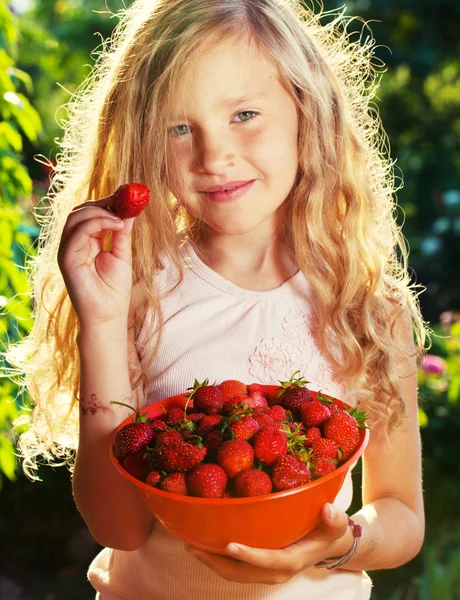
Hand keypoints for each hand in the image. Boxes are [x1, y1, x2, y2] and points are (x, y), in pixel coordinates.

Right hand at [57, 198, 133, 328]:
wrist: (108, 317)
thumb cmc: (115, 291)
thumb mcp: (122, 255)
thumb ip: (122, 234)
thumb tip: (129, 211)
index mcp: (84, 243)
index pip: (89, 214)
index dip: (106, 203)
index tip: (126, 196)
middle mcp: (73, 245)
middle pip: (80, 212)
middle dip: (102, 203)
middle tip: (124, 200)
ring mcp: (67, 251)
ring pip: (76, 218)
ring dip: (101, 212)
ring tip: (122, 217)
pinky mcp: (66, 260)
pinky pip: (78, 233)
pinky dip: (98, 223)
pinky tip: (117, 224)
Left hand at [184, 503, 352, 583]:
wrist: (329, 544)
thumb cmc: (329, 529)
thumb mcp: (336, 523)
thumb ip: (334, 519)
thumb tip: (328, 510)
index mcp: (293, 560)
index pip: (269, 561)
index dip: (249, 556)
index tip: (229, 545)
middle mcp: (277, 571)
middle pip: (243, 572)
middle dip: (216, 562)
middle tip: (193, 546)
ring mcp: (266, 571)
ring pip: (234, 573)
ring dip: (211, 562)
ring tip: (190, 545)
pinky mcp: (259, 566)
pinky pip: (235, 567)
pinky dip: (217, 559)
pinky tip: (202, 543)